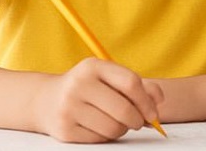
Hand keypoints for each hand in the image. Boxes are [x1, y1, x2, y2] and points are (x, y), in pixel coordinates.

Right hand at [33, 58, 163, 142]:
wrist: (46, 100)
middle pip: (123, 109)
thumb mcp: (109, 77)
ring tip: (118, 123)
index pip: (131, 83)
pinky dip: (107, 136)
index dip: (147, 101)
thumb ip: (139, 85)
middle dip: (138, 120)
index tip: (153, 113)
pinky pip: (100, 139)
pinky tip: (102, 127)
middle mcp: (78, 84)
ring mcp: (69, 108)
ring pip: (113, 128)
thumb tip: (159, 100)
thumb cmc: (88, 87)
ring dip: (123, 129)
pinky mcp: (64, 129)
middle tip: (139, 122)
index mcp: (93, 67)